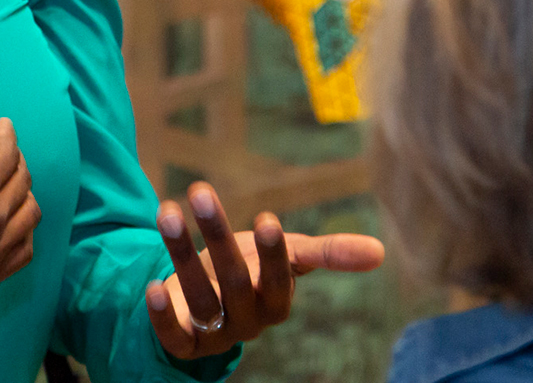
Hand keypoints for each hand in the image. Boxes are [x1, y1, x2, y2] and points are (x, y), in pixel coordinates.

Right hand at [0, 57, 39, 358]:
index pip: (9, 152)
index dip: (6, 136)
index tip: (1, 127)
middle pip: (22, 181)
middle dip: (13, 162)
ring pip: (29, 216)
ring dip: (21, 195)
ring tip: (3, 186)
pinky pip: (23, 252)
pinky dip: (21, 232)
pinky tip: (3, 224)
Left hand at [145, 182, 384, 359]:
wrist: (205, 299)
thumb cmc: (252, 269)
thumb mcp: (288, 257)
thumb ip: (329, 253)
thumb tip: (381, 252)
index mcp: (276, 301)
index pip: (278, 281)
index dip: (273, 254)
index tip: (265, 218)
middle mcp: (247, 321)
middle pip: (234, 281)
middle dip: (217, 236)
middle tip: (201, 190)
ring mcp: (213, 333)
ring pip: (199, 299)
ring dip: (182, 256)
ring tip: (167, 211)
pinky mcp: (183, 342)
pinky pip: (173, 337)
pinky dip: (162, 315)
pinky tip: (151, 283)